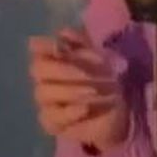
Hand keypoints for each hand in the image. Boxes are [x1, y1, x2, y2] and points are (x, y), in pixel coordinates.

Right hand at [28, 27, 129, 150]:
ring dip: (69, 90)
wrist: (119, 110)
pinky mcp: (52, 123)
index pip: (37, 47)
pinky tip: (86, 108)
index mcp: (54, 58)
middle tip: (86, 74)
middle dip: (62, 69)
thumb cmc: (106, 78)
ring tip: (94, 91)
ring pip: (43, 92)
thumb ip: (81, 42)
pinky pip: (51, 117)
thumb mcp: (100, 56)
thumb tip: (62, 33)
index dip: (44, 45)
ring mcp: (46, 101)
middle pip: (38, 69)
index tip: (60, 47)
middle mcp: (45, 78)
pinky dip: (69, 112)